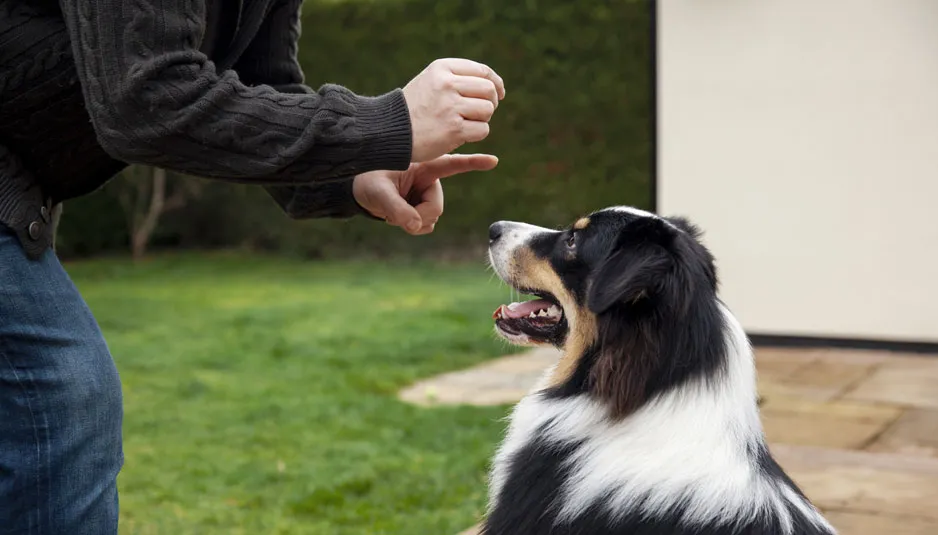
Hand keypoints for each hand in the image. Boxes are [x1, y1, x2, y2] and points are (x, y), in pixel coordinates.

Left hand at [353, 153, 497, 234]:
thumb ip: (396, 209)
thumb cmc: (365, 180)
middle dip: (418, 217)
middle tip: (395, 217)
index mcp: (423, 166)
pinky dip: (412, 226)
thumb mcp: (377, 192)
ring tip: (392, 212)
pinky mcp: (421, 207)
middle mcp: (428, 180)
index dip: (473, 163)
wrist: (356, 190)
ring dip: (413, 222)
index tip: (494, 160)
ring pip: (431, 218)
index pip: (452, 164)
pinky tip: (397, 218)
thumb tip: (415, 226)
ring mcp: (426, 194)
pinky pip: (425, 224)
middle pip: (436, 207)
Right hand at [403, 58, 505, 162]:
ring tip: (465, 123)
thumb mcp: (431, 82)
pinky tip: (460, 135)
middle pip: (489, 90)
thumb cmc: (414, 109)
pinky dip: (476, 134)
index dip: (496, 83)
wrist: (390, 131)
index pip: (483, 71)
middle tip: (480, 113)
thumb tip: (495, 86)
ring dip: (482, 120)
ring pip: (487, 110)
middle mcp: (446, 84)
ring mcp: (450, 107)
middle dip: (491, 103)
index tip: (499, 94)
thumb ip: (457, 78)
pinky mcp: (453, 129)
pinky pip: (483, 130)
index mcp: (442, 68)